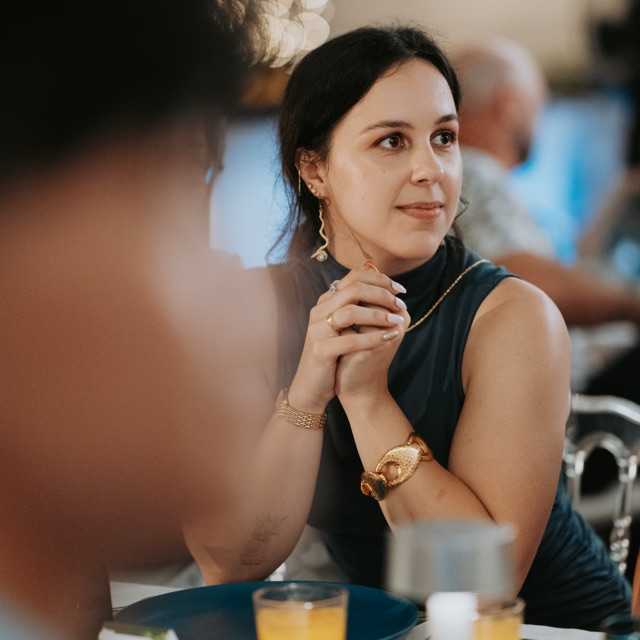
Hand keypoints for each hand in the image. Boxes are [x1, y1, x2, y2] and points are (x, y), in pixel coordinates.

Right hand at [287, 269, 407, 413]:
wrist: (313, 386)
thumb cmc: (335, 355)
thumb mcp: (346, 326)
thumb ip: (360, 305)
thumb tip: (385, 284)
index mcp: (326, 301)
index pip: (353, 277)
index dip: (380, 279)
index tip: (401, 289)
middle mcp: (319, 311)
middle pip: (353, 289)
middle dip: (382, 294)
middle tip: (400, 304)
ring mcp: (317, 330)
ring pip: (349, 312)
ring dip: (378, 314)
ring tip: (397, 320)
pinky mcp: (321, 350)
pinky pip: (350, 340)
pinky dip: (373, 337)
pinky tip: (390, 337)